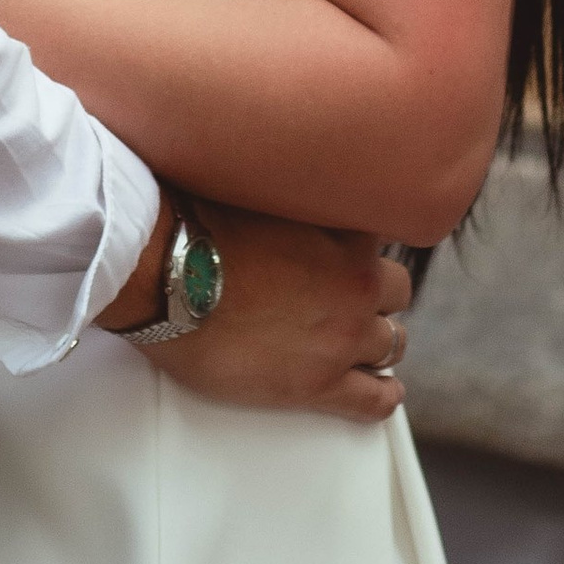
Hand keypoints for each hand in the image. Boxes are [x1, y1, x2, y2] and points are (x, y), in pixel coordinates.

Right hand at [111, 201, 409, 423]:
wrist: (167, 276)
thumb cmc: (197, 225)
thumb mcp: (256, 184)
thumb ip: (288, 184)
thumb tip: (282, 163)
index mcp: (346, 233)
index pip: (380, 235)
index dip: (361, 243)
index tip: (347, 246)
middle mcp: (356, 285)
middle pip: (395, 292)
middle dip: (377, 293)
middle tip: (353, 296)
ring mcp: (342, 338)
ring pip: (390, 344)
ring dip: (378, 341)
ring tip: (366, 344)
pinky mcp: (320, 386)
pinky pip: (374, 400)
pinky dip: (383, 395)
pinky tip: (384, 390)